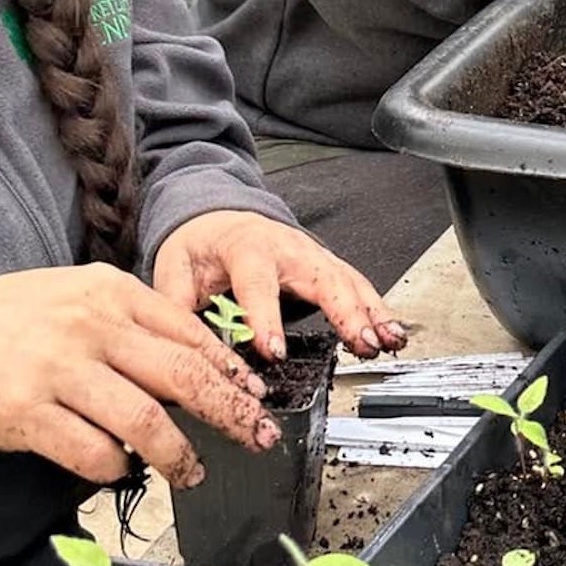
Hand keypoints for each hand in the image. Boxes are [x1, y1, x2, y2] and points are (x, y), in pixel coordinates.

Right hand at [0, 264, 275, 489]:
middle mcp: (87, 324)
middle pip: (183, 375)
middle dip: (230, 412)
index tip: (256, 395)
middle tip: (256, 436)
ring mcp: (55, 368)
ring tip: (191, 470)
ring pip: (145, 421)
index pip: (189, 332)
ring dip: (179, 453)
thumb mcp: (72, 297)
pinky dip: (115, 467)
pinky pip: (92, 452)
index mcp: (106, 291)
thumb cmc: (3, 321)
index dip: (230, 370)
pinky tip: (118, 467)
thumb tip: (199, 359)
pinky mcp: (24, 412)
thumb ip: (129, 320)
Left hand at [153, 210, 406, 363]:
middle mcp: (287, 248)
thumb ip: (176, 305)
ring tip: (387, 342)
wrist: (218, 215)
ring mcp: (312, 254)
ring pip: (348, 280)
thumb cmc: (199, 244)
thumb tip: (176, 345)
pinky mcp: (326, 265)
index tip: (273, 351)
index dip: (266, 317)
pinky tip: (393, 333)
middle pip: (322, 277)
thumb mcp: (173, 267)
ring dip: (371, 312)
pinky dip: (378, 308)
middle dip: (345, 311)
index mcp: (246, 247)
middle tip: (362, 342)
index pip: (258, 282)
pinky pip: (357, 285)